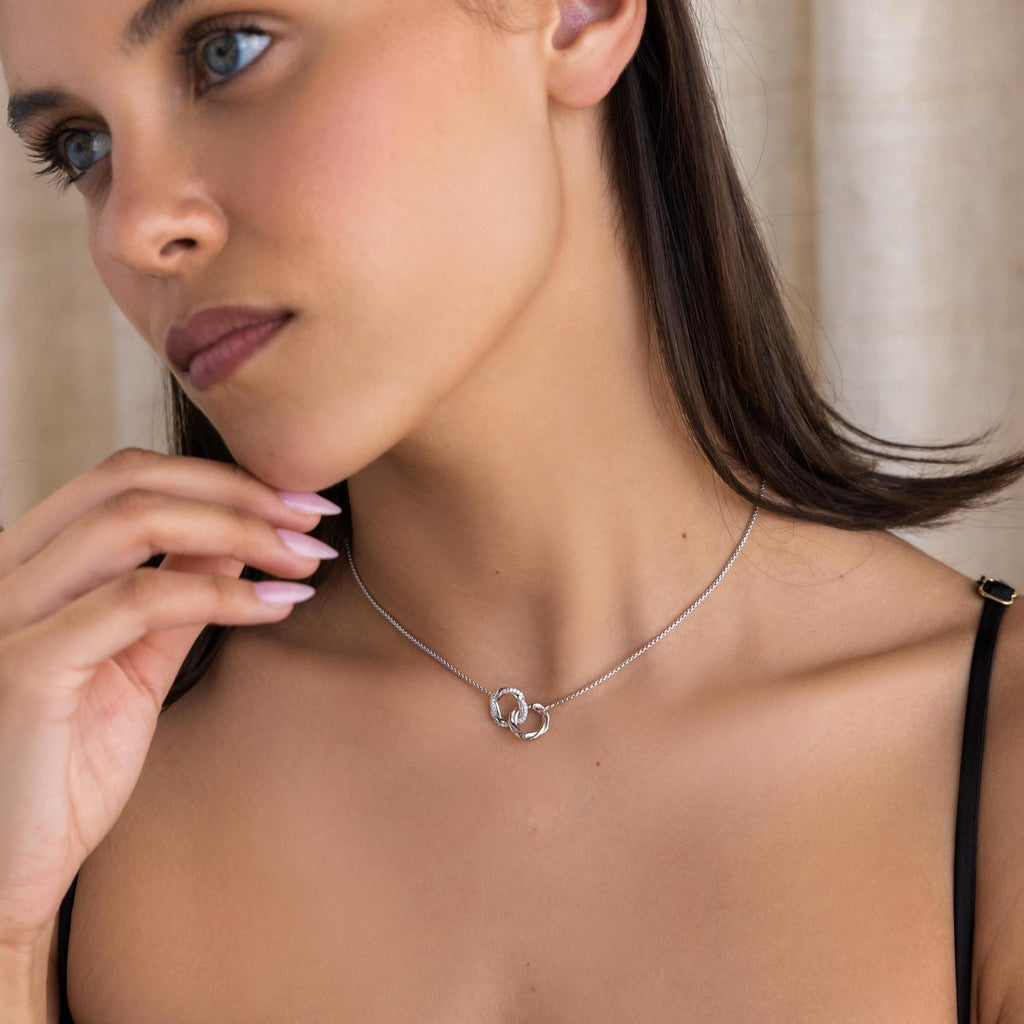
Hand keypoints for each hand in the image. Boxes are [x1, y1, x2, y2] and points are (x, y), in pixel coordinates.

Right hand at [0, 447, 338, 949]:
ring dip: (241, 530)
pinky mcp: (26, 668)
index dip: (220, 476)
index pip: (125, 477)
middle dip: (239, 490)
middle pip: (131, 480)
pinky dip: (222, 594)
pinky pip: (140, 601)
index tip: (298, 502)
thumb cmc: (65, 766)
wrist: (7, 867)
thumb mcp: (133, 663)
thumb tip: (235, 536)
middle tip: (315, 517)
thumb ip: (175, 595)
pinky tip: (276, 608)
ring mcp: (7, 616)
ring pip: (135, 523)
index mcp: (26, 563)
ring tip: (304, 558)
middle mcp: (4, 574)